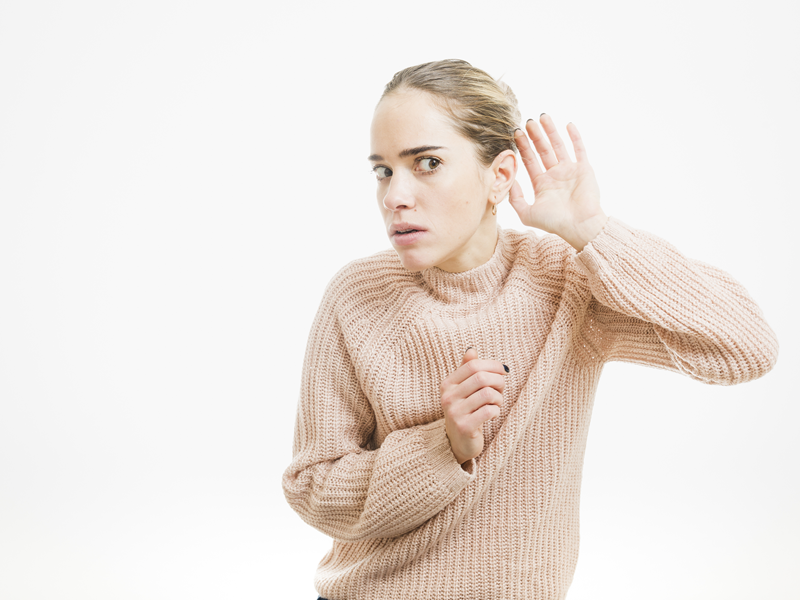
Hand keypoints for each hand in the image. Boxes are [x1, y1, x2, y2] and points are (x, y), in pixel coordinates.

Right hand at [440, 348, 506, 465]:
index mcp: (447, 384)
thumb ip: (467, 370)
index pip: (473, 365)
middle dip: (498, 381)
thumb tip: (472, 350)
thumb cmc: (466, 411)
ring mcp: (455, 413)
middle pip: (481, 377)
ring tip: (496, 404)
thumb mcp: (464, 389)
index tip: (503, 371)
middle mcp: (448, 397)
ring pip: (488, 394)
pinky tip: (492, 415)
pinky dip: (496, 411)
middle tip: (501, 389)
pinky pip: (489, 411)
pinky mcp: (464, 427)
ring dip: (498, 398)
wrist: (458, 442)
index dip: (492, 365)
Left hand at [510, 114, 608, 250]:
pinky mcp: (584, 169)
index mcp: (541, 184)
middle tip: (527, 121)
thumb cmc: (555, 223)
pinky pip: (580, 149)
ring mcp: (570, 171)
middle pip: (542, 150)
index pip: (529, 160)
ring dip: (550, 132)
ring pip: (558, 146)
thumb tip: (509, 182)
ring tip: (543, 116)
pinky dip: (575, 137)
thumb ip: (515, 198)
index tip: (516, 133)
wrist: (580, 226)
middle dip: (534, 136)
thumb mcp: (527, 213)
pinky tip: (568, 124)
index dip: (523, 146)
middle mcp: (554, 175)